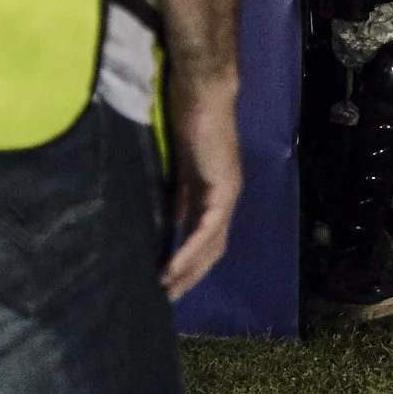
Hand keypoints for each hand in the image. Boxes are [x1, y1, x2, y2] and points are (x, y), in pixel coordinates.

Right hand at [159, 67, 240, 299]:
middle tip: (164, 301)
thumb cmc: (189, 119)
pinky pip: (206, 229)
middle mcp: (227, 198)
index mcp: (216, 194)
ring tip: (165, 292)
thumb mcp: (179, 168)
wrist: (202, 93)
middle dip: (190, 277)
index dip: (190, 264)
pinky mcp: (221, 187)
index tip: (167, 286)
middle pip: (213, 250)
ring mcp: (227, 194)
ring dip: (188, 271)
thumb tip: (166, 224)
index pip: (207, 240)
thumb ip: (177, 195)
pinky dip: (189, 251)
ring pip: (212, 245)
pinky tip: (171, 269)